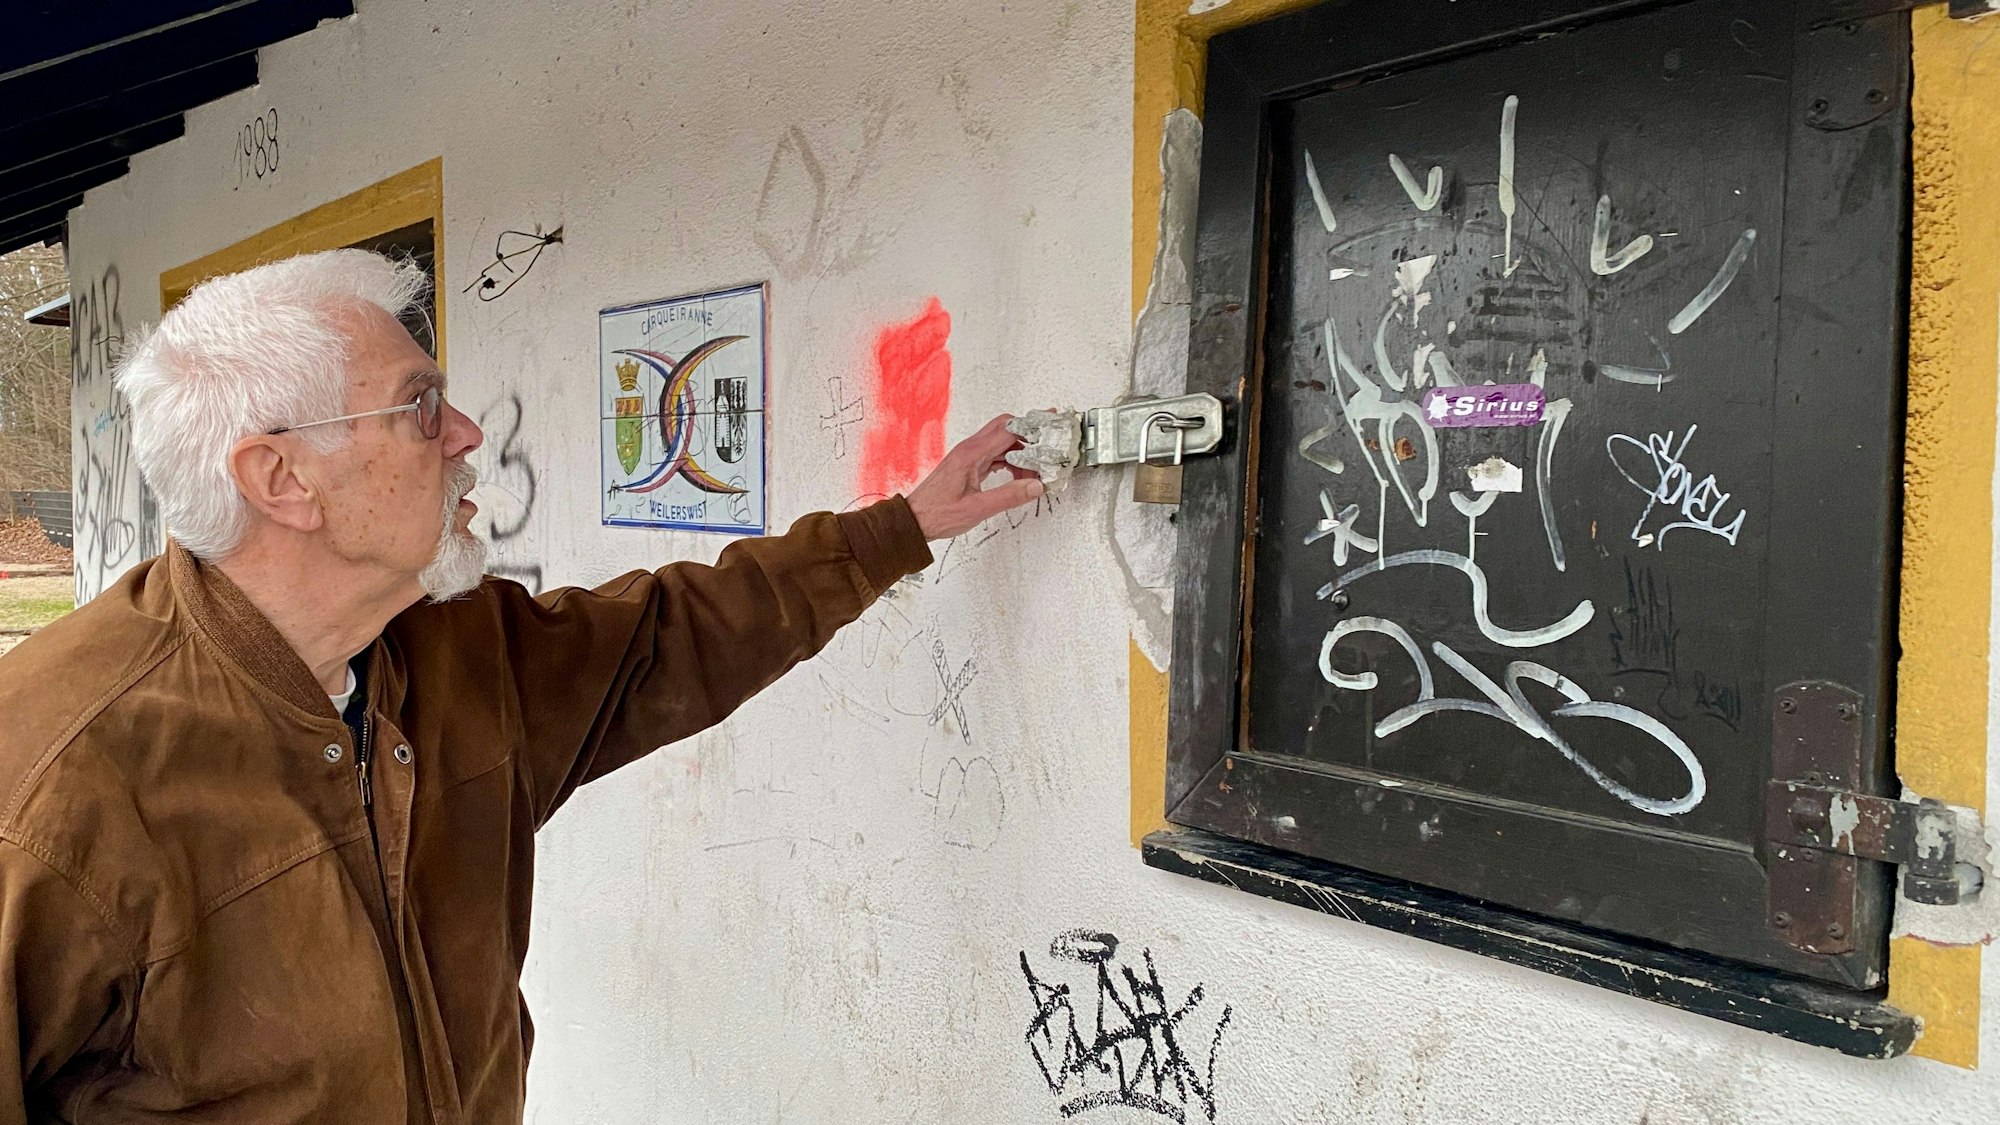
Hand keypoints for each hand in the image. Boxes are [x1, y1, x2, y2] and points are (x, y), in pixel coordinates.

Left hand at [904, 414, 1046, 539]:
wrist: (915, 519)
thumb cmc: (938, 513)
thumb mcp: (977, 509)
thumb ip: (1009, 497)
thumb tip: (1035, 486)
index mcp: (971, 454)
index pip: (1008, 430)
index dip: (1031, 431)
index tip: (1049, 434)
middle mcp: (970, 449)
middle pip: (1006, 428)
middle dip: (1028, 437)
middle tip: (1046, 449)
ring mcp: (969, 455)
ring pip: (1002, 442)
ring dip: (1020, 453)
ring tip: (1033, 474)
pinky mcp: (969, 464)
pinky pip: (995, 454)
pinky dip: (1010, 461)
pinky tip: (1017, 477)